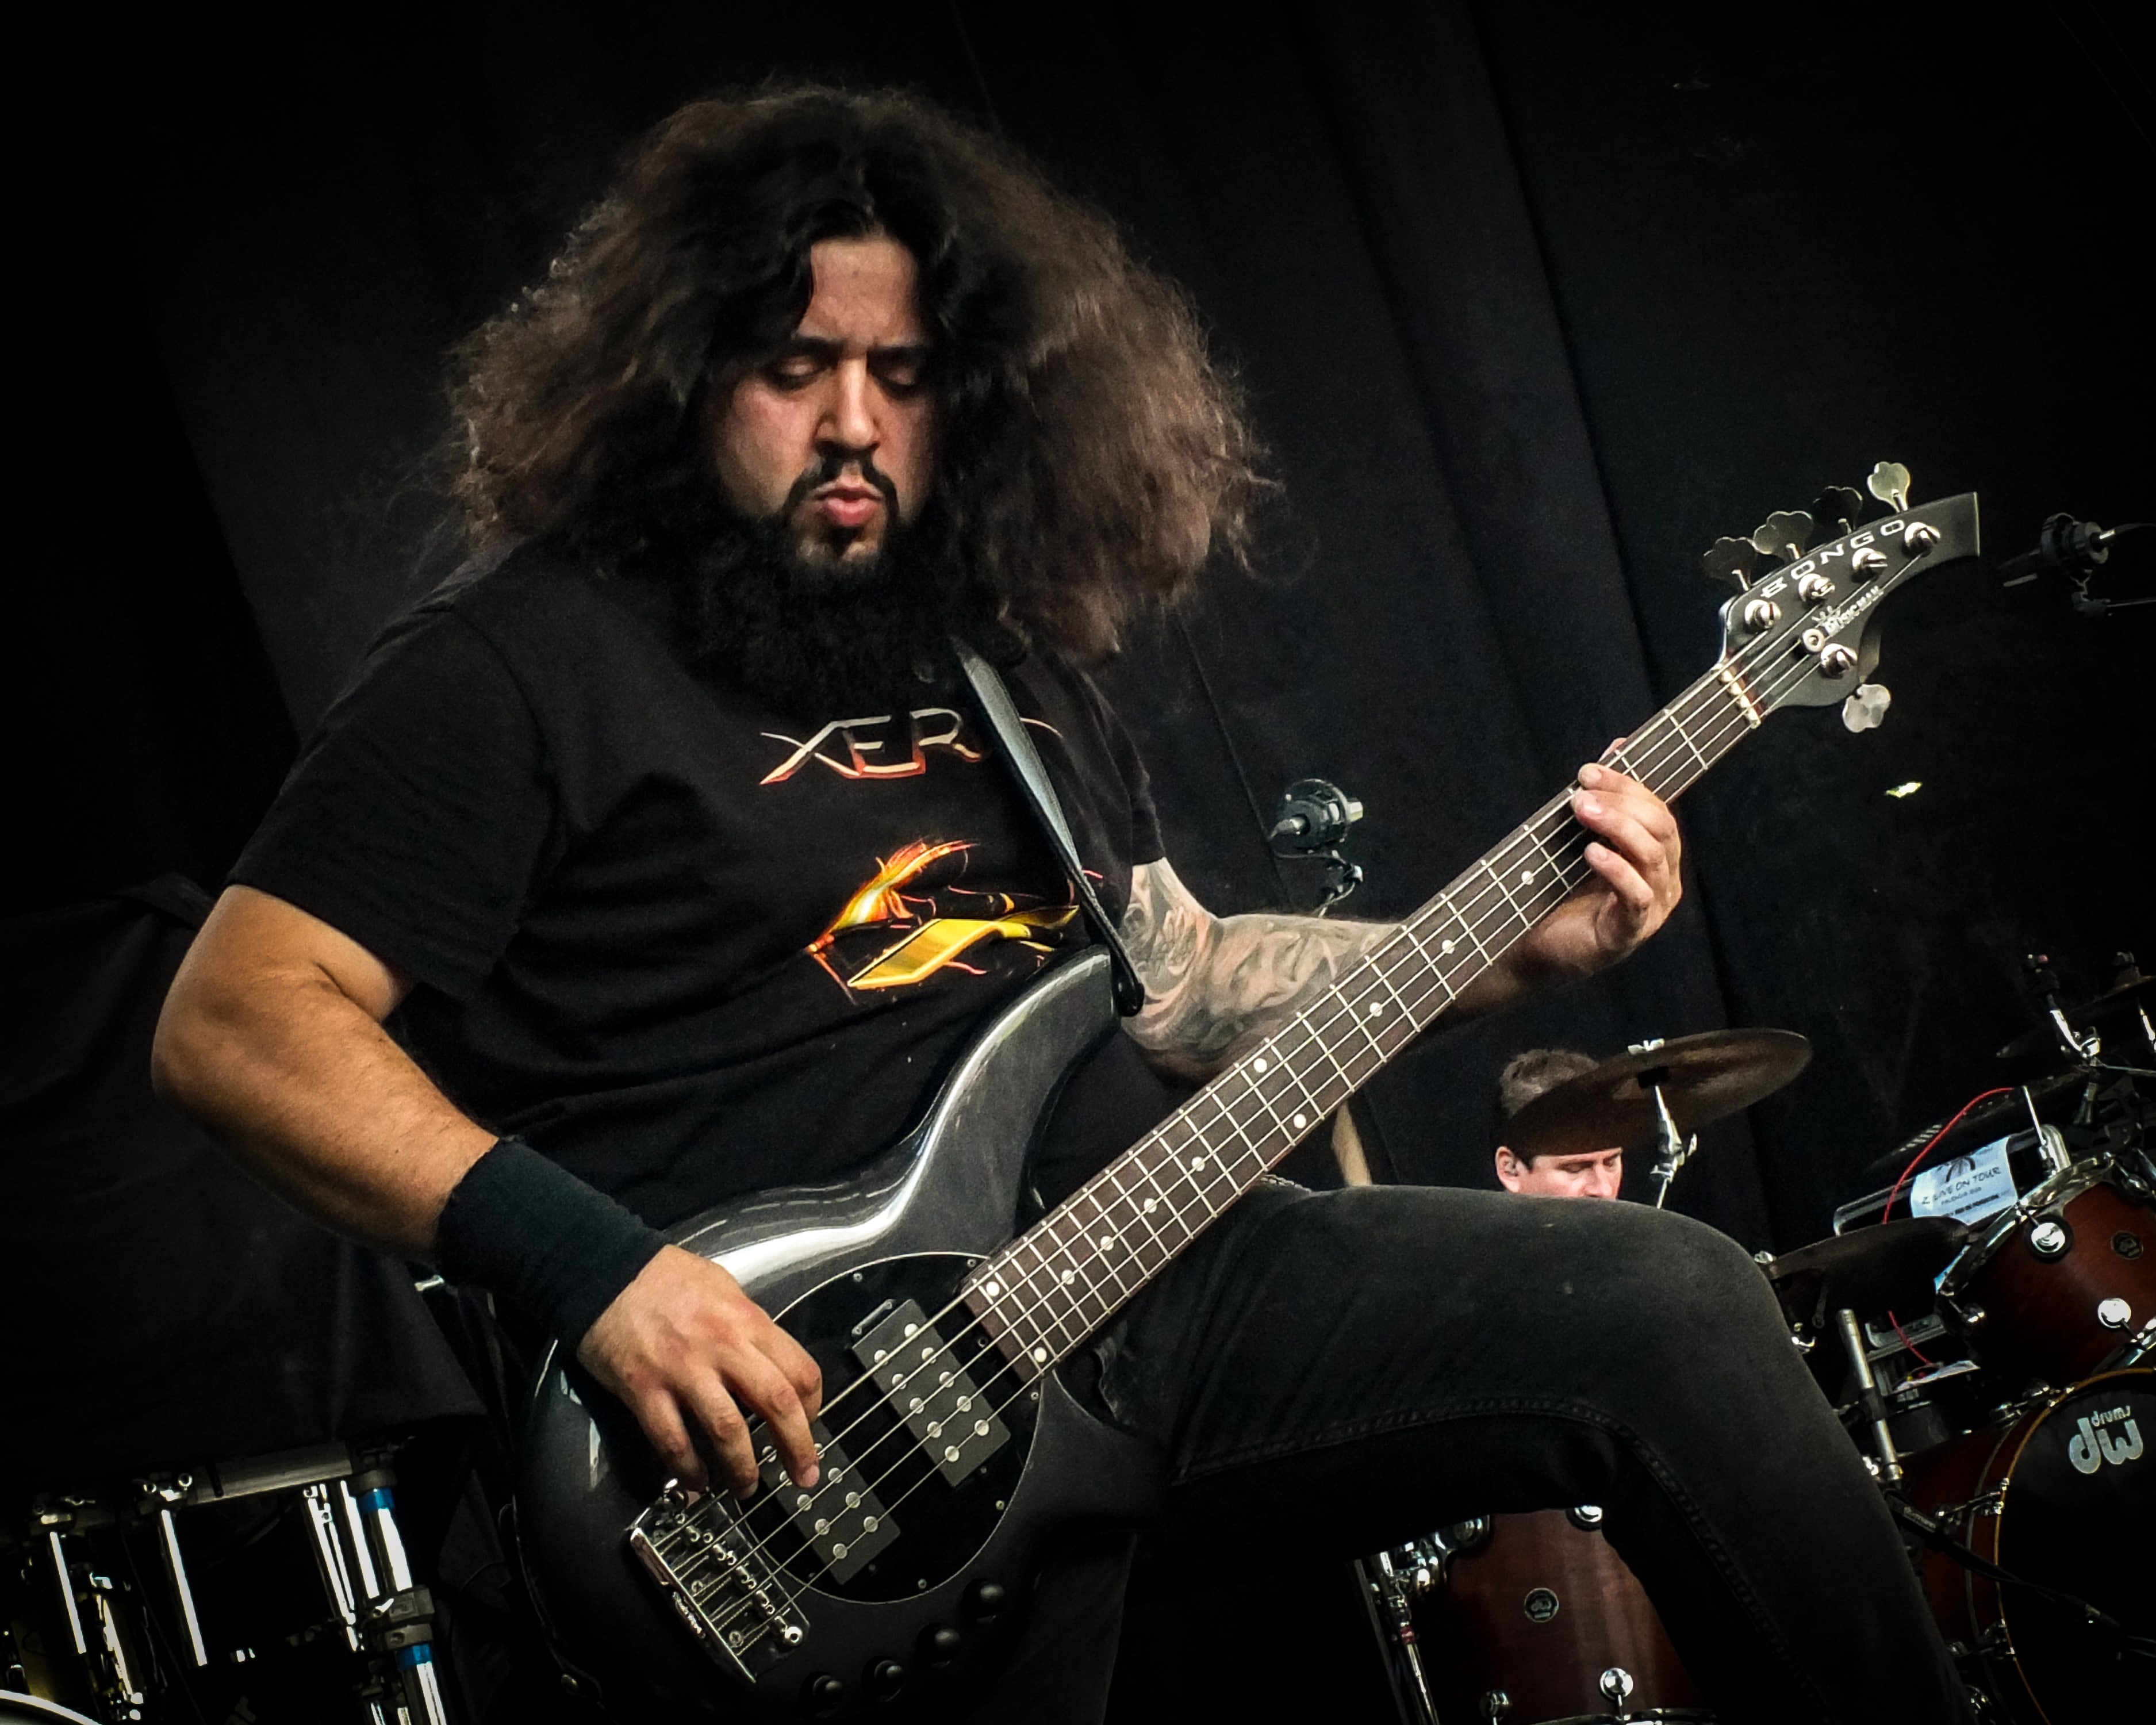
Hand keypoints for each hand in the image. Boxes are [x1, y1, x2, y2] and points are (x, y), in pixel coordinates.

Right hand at [576, 1245, 823, 1496]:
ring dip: (742, 1468)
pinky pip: (673, 1441)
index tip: (810, 1424)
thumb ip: (749, 1325)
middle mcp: (721, 1347)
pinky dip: (688, 1469)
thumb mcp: (724, 1286)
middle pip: (775, 1403)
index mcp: (746, 1321)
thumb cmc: (666, 1276)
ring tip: (747, 1488)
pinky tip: (697, 1482)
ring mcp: (682, 1371)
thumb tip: (770, 1360)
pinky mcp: (644, 1390)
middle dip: (796, 1446)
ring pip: (726, 1431)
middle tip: (803, 1475)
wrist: (605, 1272)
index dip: (813, 1405)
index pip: (798, 1370)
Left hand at [1516, 755, 1682, 980]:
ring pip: (1653, 857)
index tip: (1589, 770)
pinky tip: (1592, 853)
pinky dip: (1617, 870)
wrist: (1531, 947)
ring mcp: (1651, 909)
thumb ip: (1604, 797)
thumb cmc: (1560, 890)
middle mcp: (1662, 880)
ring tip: (1583, 812)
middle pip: (1661, 828)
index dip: (1628, 785)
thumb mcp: (1580, 836)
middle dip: (1622, 803)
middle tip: (1580, 793)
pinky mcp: (1629, 933)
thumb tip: (1620, 744)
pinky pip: (1637, 897)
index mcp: (1656, 855)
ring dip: (1618, 827)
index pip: (1658, 809)